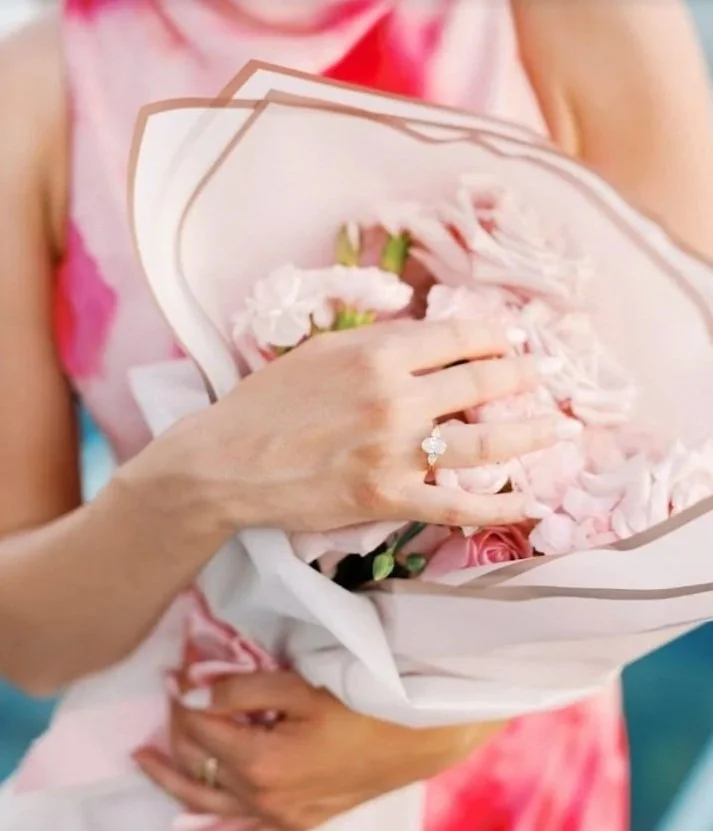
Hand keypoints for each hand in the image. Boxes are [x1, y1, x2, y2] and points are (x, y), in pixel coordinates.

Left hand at [134, 671, 503, 830]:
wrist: (413, 740)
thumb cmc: (359, 706)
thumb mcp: (301, 687)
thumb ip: (243, 688)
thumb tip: (195, 690)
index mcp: (261, 763)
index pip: (200, 728)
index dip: (182, 697)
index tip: (174, 670)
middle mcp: (261, 800)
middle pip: (199, 764)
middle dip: (176, 728)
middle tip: (163, 700)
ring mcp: (277, 818)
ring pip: (208, 801)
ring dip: (176, 777)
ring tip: (146, 761)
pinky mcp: (294, 822)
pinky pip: (238, 819)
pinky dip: (210, 804)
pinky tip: (199, 797)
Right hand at [172, 319, 568, 533]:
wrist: (226, 461)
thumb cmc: (268, 401)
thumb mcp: (321, 351)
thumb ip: (378, 341)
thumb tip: (430, 336)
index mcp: (377, 353)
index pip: (458, 336)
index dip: (497, 336)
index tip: (513, 341)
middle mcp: (394, 398)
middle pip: (482, 382)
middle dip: (524, 377)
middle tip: (547, 378)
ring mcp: (394, 451)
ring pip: (484, 442)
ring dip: (531, 434)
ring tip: (559, 431)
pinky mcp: (387, 497)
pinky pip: (455, 503)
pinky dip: (497, 506)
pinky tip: (527, 503)